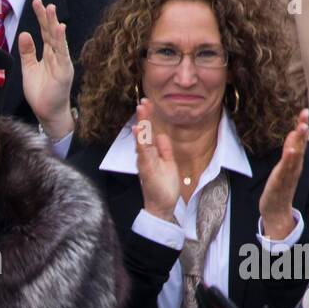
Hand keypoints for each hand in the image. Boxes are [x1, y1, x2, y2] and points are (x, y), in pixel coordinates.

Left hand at [20, 0, 73, 140]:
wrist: (47, 113)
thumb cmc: (40, 92)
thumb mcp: (29, 69)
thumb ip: (27, 52)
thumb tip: (24, 33)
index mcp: (48, 54)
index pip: (44, 32)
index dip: (41, 18)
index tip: (36, 2)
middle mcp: (56, 55)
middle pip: (51, 32)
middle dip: (46, 17)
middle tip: (40, 1)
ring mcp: (61, 62)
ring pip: (57, 40)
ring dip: (54, 24)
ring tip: (51, 9)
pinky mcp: (64, 71)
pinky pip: (62, 54)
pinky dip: (61, 42)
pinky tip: (60, 29)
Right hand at [132, 99, 179, 222]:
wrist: (162, 206)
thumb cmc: (164, 187)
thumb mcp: (168, 163)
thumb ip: (164, 149)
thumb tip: (161, 135)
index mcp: (151, 154)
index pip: (150, 132)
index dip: (149, 118)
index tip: (148, 103)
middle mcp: (145, 156)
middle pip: (144, 133)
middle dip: (144, 116)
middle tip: (143, 100)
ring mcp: (144, 162)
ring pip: (142, 140)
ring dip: (141, 124)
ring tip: (141, 110)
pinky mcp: (146, 169)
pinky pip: (143, 153)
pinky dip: (141, 142)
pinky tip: (140, 131)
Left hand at [259, 109, 308, 239]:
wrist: (277, 213)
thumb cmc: (281, 189)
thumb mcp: (284, 167)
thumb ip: (289, 151)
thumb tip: (292, 134)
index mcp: (296, 163)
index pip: (300, 141)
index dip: (302, 126)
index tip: (304, 111)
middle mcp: (295, 168)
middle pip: (300, 146)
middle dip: (302, 130)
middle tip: (305, 113)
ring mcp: (288, 176)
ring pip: (294, 157)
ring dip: (298, 142)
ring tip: (300, 127)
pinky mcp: (280, 185)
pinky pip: (285, 171)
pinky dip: (288, 161)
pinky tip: (290, 151)